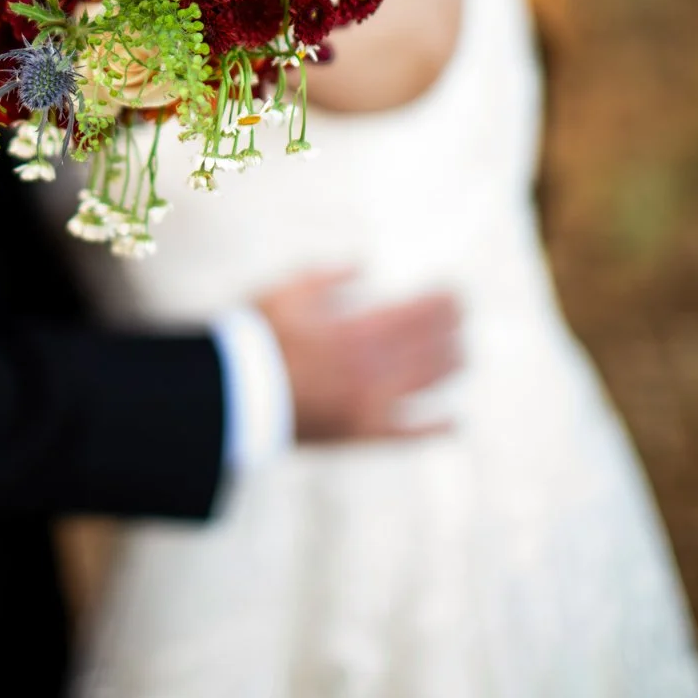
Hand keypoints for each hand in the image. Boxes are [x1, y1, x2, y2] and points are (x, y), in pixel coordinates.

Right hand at [254, 269, 461, 442]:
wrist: (234, 394)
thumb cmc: (258, 336)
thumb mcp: (289, 289)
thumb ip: (330, 274)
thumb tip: (365, 262)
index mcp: (357, 330)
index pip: (417, 313)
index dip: (442, 302)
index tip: (455, 291)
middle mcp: (372, 369)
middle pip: (429, 346)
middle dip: (451, 328)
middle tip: (462, 315)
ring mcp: (370, 405)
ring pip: (426, 385)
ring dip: (450, 366)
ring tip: (462, 352)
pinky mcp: (362, 435)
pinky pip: (408, 435)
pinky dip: (436, 429)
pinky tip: (456, 423)